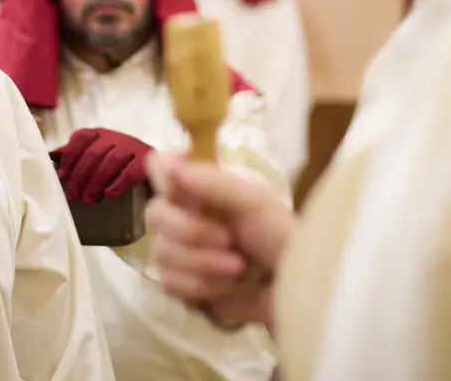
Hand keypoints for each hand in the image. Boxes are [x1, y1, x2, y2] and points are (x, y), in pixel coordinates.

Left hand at [50, 128, 153, 203]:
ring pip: (111, 161)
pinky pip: (132, 171)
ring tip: (87, 200)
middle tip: (72, 196)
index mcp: (101, 133)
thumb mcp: (98, 153)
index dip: (70, 155)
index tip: (62, 175)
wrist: (160, 165)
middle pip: (94, 153)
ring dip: (96, 182)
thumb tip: (50, 156)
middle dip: (80, 176)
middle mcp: (117, 136)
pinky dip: (119, 183)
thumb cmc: (120, 161)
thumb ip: (76, 153)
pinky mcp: (148, 160)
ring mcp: (133, 146)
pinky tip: (110, 195)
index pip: (81, 137)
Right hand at [145, 152, 296, 326]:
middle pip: (154, 214)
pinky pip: (169, 282)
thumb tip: (166, 163)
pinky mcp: (184, 287)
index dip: (162, 175)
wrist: (296, 287)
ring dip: (202, 262)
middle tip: (228, 239)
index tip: (179, 188)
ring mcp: (181, 253)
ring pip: (161, 253)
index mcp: (199, 189)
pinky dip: (199, 286)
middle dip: (190, 231)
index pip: (159, 167)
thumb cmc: (278, 235)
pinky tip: (225, 287)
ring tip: (238, 268)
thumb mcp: (252, 200)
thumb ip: (209, 180)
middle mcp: (184, 216)